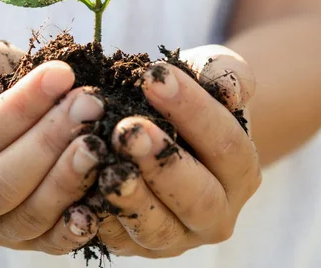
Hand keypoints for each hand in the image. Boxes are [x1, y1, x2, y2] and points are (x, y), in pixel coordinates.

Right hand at [0, 37, 106, 253]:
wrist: (2, 110)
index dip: (22, 107)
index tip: (62, 74)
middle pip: (4, 182)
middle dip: (51, 142)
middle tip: (90, 105)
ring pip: (30, 215)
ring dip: (68, 179)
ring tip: (98, 143)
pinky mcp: (28, 241)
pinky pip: (52, 242)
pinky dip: (75, 227)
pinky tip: (98, 203)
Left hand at [90, 45, 260, 257]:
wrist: (166, 133)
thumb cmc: (188, 98)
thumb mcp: (210, 75)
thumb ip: (224, 73)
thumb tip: (229, 88)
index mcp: (241, 171)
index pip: (225, 143)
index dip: (192, 110)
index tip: (153, 78)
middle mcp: (216, 214)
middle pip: (198, 196)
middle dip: (162, 163)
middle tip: (128, 131)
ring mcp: (177, 237)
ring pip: (157, 228)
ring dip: (130, 198)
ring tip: (105, 165)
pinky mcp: (137, 247)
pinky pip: (118, 240)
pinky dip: (98, 219)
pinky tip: (80, 193)